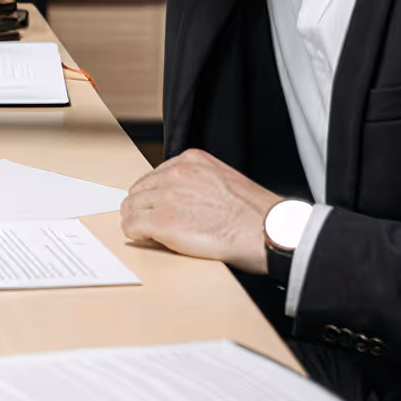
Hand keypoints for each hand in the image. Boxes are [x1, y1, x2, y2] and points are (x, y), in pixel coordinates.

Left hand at [119, 149, 278, 273]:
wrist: (268, 231)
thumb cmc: (254, 214)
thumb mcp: (223, 180)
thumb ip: (197, 182)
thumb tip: (179, 198)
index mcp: (191, 160)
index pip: (154, 175)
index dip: (154, 196)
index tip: (159, 207)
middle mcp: (176, 173)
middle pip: (138, 190)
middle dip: (143, 208)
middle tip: (152, 224)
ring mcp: (167, 196)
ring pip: (131, 207)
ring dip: (138, 221)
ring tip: (152, 234)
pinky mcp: (162, 222)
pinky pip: (131, 226)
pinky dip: (135, 234)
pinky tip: (147, 240)